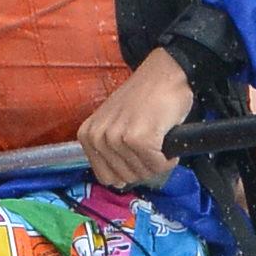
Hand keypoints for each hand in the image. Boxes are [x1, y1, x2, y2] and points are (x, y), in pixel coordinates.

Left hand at [75, 46, 220, 191]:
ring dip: (157, 161)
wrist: (164, 73)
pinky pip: (157, 166)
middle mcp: (97, 137)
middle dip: (144, 166)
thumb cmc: (144, 97)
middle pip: (125, 178)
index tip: (137, 155)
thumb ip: (109, 151)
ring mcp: (117, 138)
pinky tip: (167, 138)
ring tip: (158, 138)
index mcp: (87, 136)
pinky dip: (168, 159)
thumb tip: (117, 182)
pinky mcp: (139, 139)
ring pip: (142, 173)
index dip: (127, 171)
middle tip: (152, 144)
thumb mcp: (114, 123)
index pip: (106, 177)